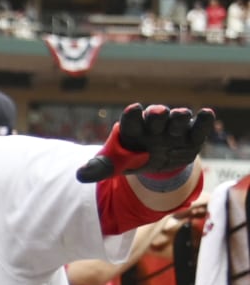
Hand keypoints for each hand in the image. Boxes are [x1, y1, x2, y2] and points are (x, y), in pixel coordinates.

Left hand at [76, 104, 212, 182]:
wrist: (155, 163)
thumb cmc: (131, 158)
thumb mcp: (115, 164)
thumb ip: (99, 167)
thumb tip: (79, 175)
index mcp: (133, 129)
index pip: (131, 119)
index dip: (133, 114)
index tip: (134, 109)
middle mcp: (154, 125)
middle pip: (156, 115)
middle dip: (157, 114)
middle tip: (158, 114)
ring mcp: (174, 129)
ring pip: (178, 118)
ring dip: (178, 117)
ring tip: (179, 117)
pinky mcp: (192, 137)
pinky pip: (199, 127)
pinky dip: (203, 121)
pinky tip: (205, 114)